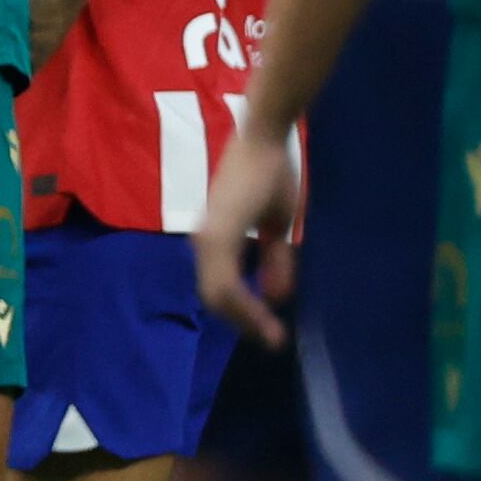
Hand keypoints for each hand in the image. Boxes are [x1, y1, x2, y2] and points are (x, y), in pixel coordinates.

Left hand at [193, 124, 302, 346]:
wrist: (266, 141)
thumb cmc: (270, 175)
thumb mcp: (277, 226)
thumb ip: (274, 260)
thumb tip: (277, 297)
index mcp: (214, 241)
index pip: (220, 290)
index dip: (244, 314)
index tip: (271, 334)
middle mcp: (203, 243)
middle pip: (215, 299)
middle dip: (245, 322)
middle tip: (273, 340)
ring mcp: (207, 239)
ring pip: (218, 295)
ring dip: (246, 318)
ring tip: (272, 335)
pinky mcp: (217, 234)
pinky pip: (225, 282)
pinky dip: (244, 303)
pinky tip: (266, 314)